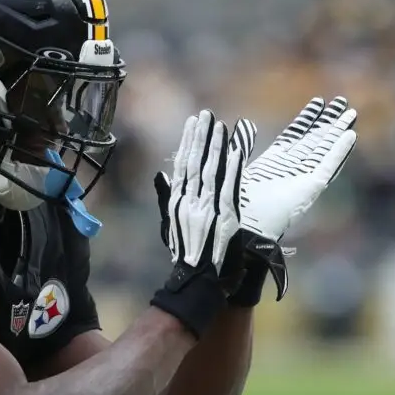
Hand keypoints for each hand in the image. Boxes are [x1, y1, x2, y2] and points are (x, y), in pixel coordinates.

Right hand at [155, 118, 257, 293]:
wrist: (198, 279)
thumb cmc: (186, 254)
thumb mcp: (169, 225)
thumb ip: (165, 198)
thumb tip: (158, 175)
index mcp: (178, 202)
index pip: (183, 166)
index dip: (189, 143)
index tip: (193, 124)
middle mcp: (191, 202)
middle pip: (196, 163)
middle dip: (201, 137)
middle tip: (206, 115)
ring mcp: (208, 209)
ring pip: (211, 171)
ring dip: (216, 147)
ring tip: (220, 126)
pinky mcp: (225, 217)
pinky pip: (229, 188)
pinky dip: (232, 169)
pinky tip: (236, 152)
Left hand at [240, 96, 357, 241]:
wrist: (240, 228)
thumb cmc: (233, 203)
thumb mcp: (236, 164)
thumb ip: (244, 144)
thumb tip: (246, 123)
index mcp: (273, 164)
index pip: (295, 136)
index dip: (307, 119)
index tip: (318, 102)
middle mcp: (290, 170)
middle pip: (313, 141)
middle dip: (327, 122)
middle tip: (341, 102)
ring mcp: (302, 180)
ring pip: (324, 150)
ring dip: (337, 132)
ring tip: (350, 113)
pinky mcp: (310, 190)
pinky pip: (328, 167)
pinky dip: (339, 152)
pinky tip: (350, 135)